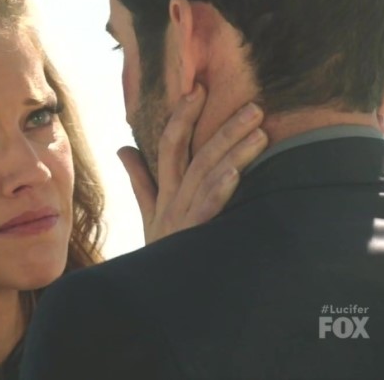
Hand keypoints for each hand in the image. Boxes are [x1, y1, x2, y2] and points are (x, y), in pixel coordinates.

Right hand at [117, 84, 267, 244]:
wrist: (152, 295)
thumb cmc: (159, 252)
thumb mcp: (148, 215)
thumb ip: (139, 181)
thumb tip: (123, 148)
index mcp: (163, 192)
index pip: (167, 145)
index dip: (180, 116)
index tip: (198, 89)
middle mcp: (172, 200)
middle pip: (192, 155)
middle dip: (221, 128)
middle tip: (253, 107)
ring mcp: (182, 218)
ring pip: (204, 176)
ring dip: (231, 152)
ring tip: (259, 132)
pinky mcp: (192, 237)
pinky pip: (206, 209)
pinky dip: (219, 189)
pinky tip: (234, 173)